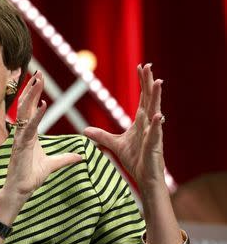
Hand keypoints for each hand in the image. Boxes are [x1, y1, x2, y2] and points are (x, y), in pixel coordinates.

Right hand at [4, 71, 81, 200]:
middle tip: (38, 72)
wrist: (21, 190)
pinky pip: (29, 127)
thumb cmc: (31, 176)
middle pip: (26, 105)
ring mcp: (20, 137)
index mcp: (29, 133)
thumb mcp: (53, 164)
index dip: (35, 93)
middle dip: (32, 88)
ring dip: (31, 95)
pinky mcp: (20, 144)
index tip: (40, 79)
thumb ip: (65, 159)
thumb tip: (80, 156)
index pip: (31, 108)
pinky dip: (35, 116)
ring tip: (37, 80)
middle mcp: (23, 131)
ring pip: (24, 111)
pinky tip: (42, 105)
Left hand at [84, 64, 165, 188]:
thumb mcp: (114, 144)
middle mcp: (149, 124)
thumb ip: (101, 135)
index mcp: (141, 121)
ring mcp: (153, 134)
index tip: (140, 66)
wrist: (144, 177)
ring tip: (158, 82)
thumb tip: (85, 130)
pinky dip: (156, 125)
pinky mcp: (154, 146)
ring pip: (155, 112)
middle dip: (148, 83)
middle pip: (149, 99)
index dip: (142, 82)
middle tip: (148, 65)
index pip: (142, 98)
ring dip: (156, 98)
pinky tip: (158, 115)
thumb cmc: (135, 159)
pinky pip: (155, 134)